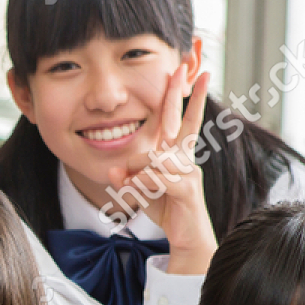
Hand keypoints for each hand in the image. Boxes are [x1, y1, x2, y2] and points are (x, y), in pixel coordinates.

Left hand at [106, 70, 217, 274]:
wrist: (186, 238)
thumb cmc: (166, 209)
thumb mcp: (140, 191)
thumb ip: (128, 179)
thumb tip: (115, 170)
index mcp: (175, 154)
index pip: (179, 119)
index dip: (183, 96)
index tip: (187, 72)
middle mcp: (185, 158)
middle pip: (181, 120)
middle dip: (181, 93)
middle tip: (182, 67)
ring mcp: (188, 172)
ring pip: (157, 157)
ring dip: (139, 170)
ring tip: (132, 185)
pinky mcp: (187, 189)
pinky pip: (159, 177)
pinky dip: (144, 182)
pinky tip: (140, 188)